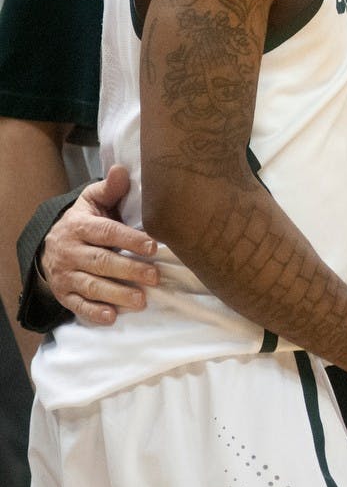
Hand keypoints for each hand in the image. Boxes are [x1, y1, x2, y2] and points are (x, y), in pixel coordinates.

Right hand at [40, 165, 158, 324]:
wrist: (50, 244)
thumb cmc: (83, 220)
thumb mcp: (92, 201)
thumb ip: (109, 189)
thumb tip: (122, 170)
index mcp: (80, 225)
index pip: (106, 232)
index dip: (130, 239)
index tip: (153, 246)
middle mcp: (70, 251)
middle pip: (101, 262)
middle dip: (129, 270)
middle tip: (155, 276)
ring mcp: (65, 275)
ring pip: (91, 286)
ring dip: (117, 294)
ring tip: (141, 300)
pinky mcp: (63, 294)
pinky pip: (77, 306)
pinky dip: (94, 312)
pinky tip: (112, 316)